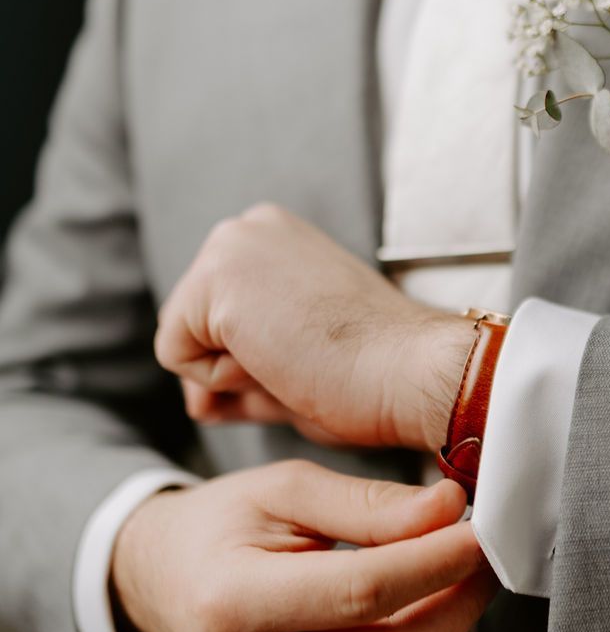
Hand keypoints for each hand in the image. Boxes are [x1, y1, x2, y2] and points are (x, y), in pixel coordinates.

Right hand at [110, 463, 497, 631]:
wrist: (163, 584)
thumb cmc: (220, 528)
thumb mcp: (282, 489)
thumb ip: (367, 501)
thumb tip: (446, 511)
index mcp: (231, 601)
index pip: (364, 591)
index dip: (438, 562)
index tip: (479, 534)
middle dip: (459, 603)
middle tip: (483, 559)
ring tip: (461, 588)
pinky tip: (432, 625)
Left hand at [154, 204, 475, 450]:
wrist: (412, 372)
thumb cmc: (374, 375)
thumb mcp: (296, 365)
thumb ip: (242, 372)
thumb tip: (195, 403)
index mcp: (273, 239)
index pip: (219, 321)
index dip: (254, 364)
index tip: (314, 358)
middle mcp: (247, 228)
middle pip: (193, 329)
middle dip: (237, 369)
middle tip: (308, 362)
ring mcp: (228, 247)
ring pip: (183, 343)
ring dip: (234, 377)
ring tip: (297, 360)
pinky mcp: (214, 278)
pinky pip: (175, 357)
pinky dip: (222, 382)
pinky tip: (279, 361)